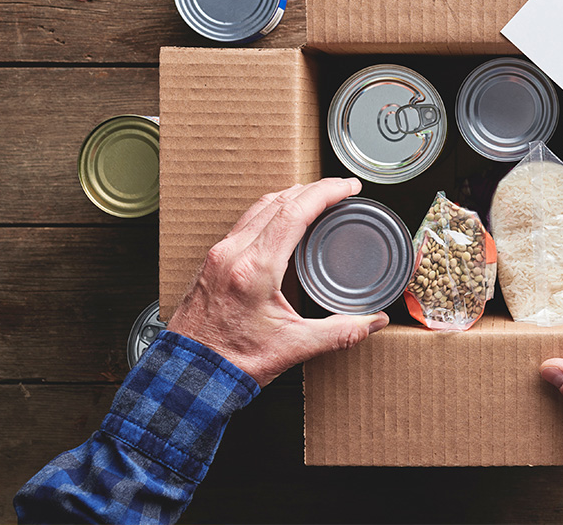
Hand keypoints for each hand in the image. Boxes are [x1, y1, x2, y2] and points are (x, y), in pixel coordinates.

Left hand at [168, 178, 388, 386]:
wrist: (188, 374)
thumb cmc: (232, 362)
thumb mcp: (294, 347)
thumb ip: (340, 332)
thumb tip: (374, 321)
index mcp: (254, 269)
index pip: (294, 212)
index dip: (326, 192)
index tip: (349, 187)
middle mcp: (233, 253)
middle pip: (278, 201)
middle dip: (314, 189)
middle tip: (341, 190)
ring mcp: (220, 253)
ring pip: (260, 207)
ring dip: (292, 196)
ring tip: (318, 198)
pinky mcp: (213, 259)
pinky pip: (247, 220)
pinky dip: (272, 210)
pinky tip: (286, 219)